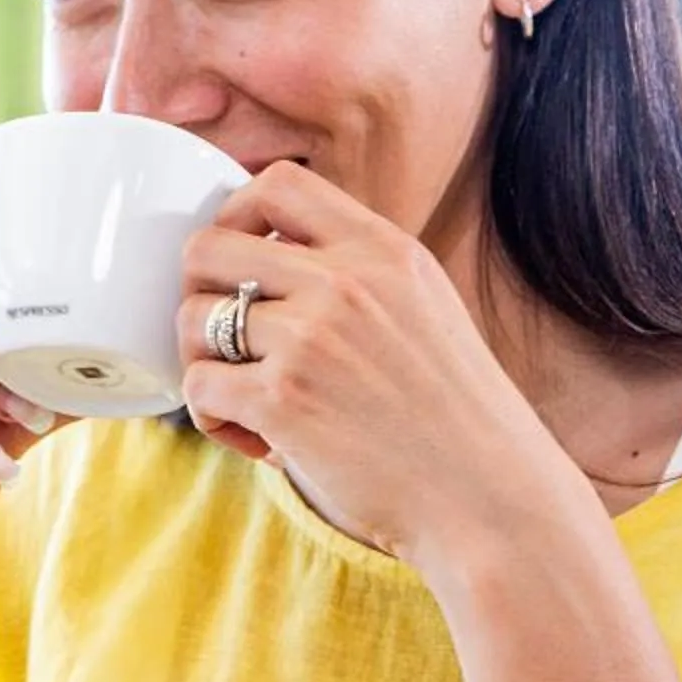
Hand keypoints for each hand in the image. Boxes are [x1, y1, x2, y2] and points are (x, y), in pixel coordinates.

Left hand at [174, 162, 581, 571]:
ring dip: (199, 360)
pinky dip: (211, 418)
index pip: (278, 182)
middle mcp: (345, 281)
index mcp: (384, 249)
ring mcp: (311, 339)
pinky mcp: (284, 400)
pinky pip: (198, 387)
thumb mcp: (426, 306)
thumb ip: (362, 271)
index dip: (236, 212)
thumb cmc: (457, 416)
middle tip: (224, 336)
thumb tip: (275, 253)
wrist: (490, 499)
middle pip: (209, 245)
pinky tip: (255, 439)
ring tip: (241, 397)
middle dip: (199, 291)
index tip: (240, 257)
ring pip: (190, 318)